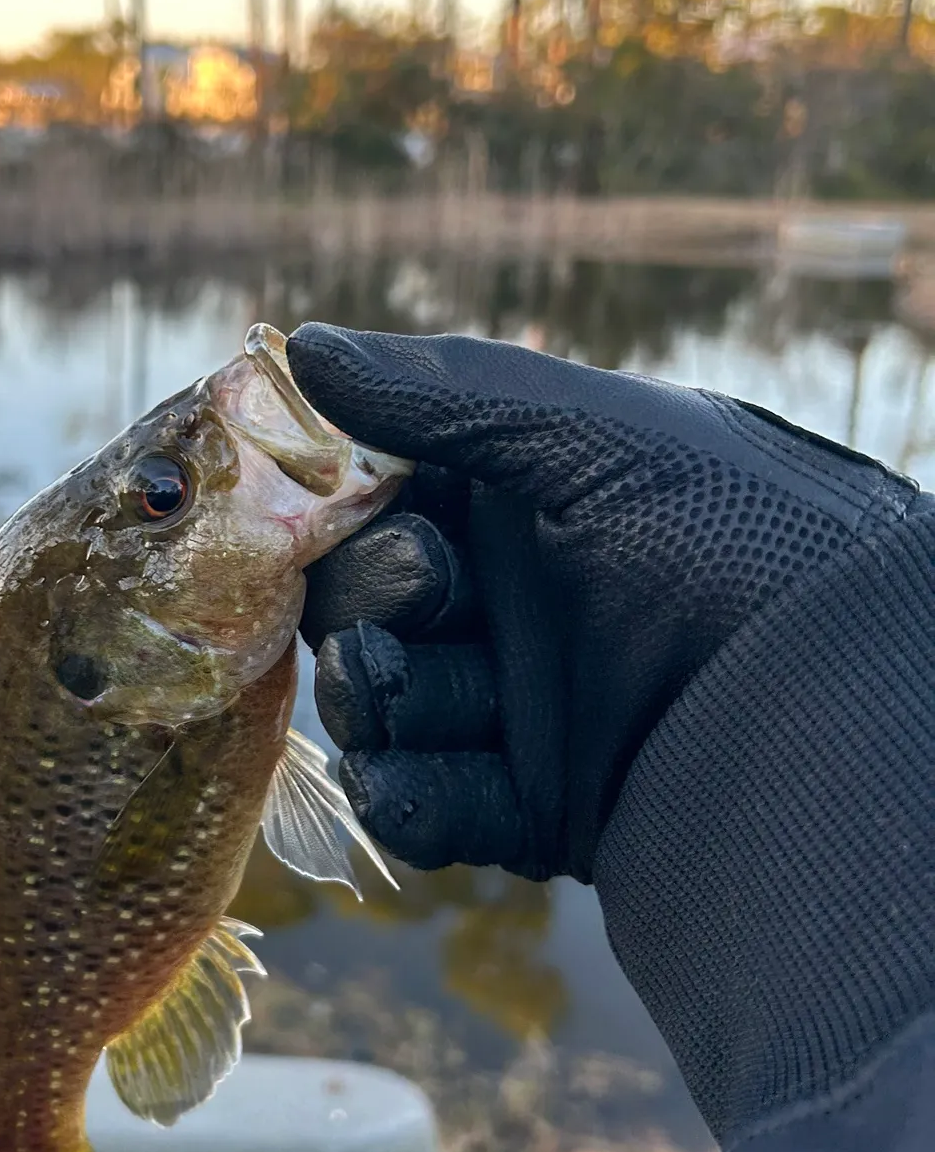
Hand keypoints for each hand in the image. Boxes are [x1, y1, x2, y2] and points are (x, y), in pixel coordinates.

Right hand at [289, 323, 921, 884]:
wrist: (851, 722)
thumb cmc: (739, 544)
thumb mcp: (601, 439)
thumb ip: (447, 395)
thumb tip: (299, 343)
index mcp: (531, 502)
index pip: (386, 495)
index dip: (338, 503)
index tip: (306, 507)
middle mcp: (518, 601)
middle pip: (368, 603)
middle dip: (371, 602)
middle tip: (428, 597)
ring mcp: (520, 708)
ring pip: (383, 706)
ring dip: (376, 697)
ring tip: (399, 692)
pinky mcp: (532, 807)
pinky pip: (429, 804)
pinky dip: (410, 795)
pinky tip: (417, 779)